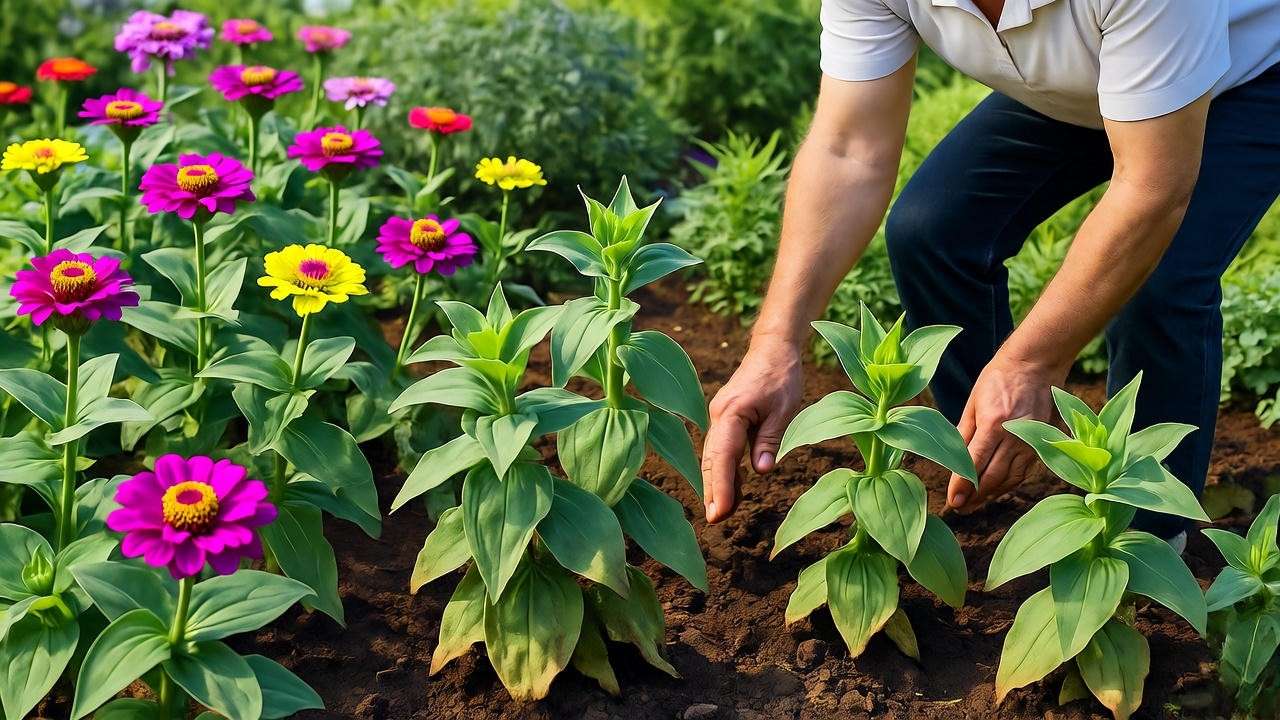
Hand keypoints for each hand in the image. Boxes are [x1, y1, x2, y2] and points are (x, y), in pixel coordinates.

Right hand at [701, 336, 803, 522]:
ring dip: (716, 483)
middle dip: (712, 490)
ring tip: (720, 512)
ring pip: (713, 456)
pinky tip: (731, 490)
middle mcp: (719, 416)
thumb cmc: (781, 376)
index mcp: (731, 413)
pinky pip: (722, 449)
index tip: (720, 511)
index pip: (721, 456)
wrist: (773, 349)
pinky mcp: (726, 419)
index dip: (720, 486)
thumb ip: (769, 440)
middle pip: (711, 459)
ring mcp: (720, 417)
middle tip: (714, 520)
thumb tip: (761, 471)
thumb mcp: (784, 409)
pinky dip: (724, 470)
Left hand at [946, 352, 1062, 512]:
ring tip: (974, 504)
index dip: (962, 485)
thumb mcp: (973, 403)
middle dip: (974, 496)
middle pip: (992, 477)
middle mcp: (1014, 436)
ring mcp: (1030, 442)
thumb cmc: (997, 380)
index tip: (953, 501)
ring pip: (1009, 479)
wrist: (1034, 366)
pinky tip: (995, 490)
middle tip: (960, 507)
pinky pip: (1023, 472)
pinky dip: (1008, 485)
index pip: (974, 463)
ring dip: (991, 495)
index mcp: (993, 423)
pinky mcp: (1040, 444)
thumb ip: (964, 434)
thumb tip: (953, 460)